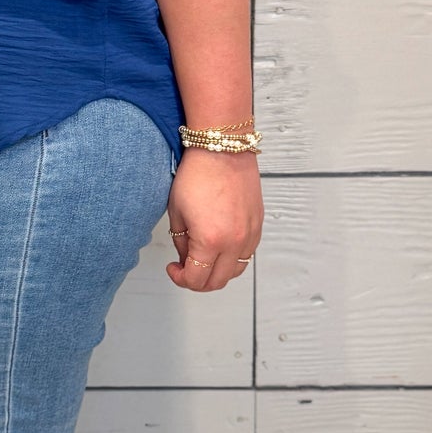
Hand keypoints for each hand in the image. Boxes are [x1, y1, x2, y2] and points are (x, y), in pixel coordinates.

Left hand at [166, 148, 261, 291]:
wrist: (222, 150)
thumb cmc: (198, 174)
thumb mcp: (177, 212)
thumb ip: (181, 243)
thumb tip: (186, 259)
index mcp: (210, 240)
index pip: (196, 279)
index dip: (180, 278)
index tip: (173, 268)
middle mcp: (234, 242)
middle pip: (217, 282)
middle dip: (197, 281)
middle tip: (185, 269)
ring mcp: (249, 235)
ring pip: (234, 271)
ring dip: (217, 272)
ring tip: (202, 258)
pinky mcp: (258, 226)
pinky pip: (246, 255)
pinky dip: (232, 258)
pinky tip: (219, 247)